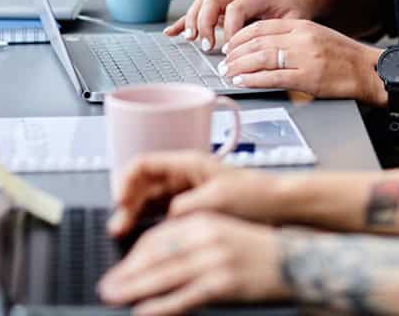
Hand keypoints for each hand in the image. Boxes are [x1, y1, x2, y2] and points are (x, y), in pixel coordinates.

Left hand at [98, 213, 288, 315]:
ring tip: (114, 297)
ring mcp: (214, 260)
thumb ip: (193, 240)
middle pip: (155, 254)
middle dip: (127, 271)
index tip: (120, 266)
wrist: (297, 260)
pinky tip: (143, 312)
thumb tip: (156, 259)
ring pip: (163, 275)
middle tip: (106, 285)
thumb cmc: (259, 250)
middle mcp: (207, 237)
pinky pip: (183, 297)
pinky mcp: (222, 284)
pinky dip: (159, 306)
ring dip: (133, 287)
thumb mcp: (224, 232)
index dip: (134, 253)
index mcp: (205, 220)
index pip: (159, 235)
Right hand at [110, 151, 288, 234]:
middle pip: (142, 184)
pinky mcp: (191, 208)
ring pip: (149, 200)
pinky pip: (161, 213)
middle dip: (126, 203)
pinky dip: (148, 222)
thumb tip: (163, 218)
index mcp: (188, 162)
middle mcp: (184, 174)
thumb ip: (186, 207)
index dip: (125, 180)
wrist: (280, 206)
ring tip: (124, 233)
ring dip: (134, 214)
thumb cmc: (256, 195)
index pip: (144, 163)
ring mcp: (186, 191)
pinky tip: (144, 235)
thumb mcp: (217, 200)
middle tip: (118, 226)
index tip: (119, 201)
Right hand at [163, 0, 311, 52]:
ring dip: (193, 21)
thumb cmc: (294, 11)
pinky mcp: (222, 8)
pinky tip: (173, 32)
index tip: (231, 49)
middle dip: (205, 23)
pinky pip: (199, 11)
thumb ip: (276, 34)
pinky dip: (185, 21)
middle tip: (208, 45)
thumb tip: (261, 52)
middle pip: (212, 0)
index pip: (235, 8)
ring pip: (202, 3)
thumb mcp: (293, 22)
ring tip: (192, 39)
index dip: (231, 30)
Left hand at [219, 19, 385, 103]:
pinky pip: (272, 77)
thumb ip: (293, 39)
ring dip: (239, 66)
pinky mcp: (308, 78)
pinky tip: (242, 81)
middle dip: (235, 52)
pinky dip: (253, 79)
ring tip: (228, 72)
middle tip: (224, 61)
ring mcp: (304, 58)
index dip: (240, 36)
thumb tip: (264, 47)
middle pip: (257, 41)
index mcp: (303, 26)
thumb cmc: (345, 57)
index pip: (262, 27)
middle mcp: (301, 39)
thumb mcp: (318, 37)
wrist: (370, 71)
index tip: (230, 45)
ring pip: (261, 58)